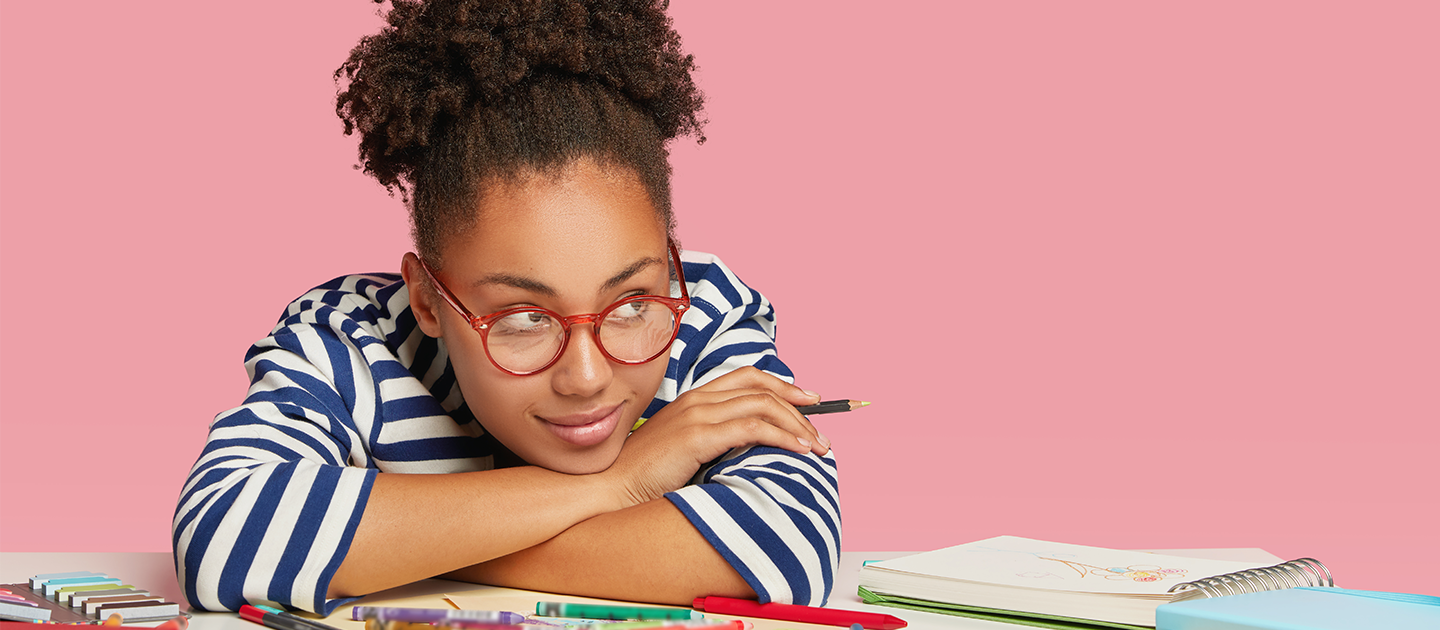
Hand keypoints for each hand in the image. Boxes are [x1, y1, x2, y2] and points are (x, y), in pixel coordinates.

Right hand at [603, 367, 828, 506]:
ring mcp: (698, 414)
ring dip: (798, 425)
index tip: (809, 400)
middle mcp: (698, 399)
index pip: (748, 377)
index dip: (783, 385)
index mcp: (694, 398)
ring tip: (818, 447)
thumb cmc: (645, 474)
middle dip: (799, 407)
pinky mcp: (698, 435)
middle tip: (822, 430)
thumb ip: (711, 438)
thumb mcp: (683, 449)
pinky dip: (783, 437)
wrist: (611, 486)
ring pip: (764, 406)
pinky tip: (798, 450)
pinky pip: (754, 429)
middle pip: (762, 388)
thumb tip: (749, 445)